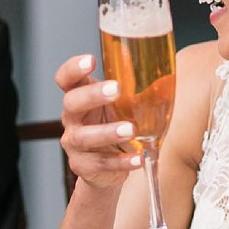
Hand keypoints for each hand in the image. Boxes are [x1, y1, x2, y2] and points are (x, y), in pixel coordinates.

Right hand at [54, 54, 141, 191]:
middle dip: (93, 95)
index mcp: (80, 97)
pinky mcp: (83, 166)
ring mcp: (74, 143)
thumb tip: (161, 69)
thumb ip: (132, 89)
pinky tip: (138, 158)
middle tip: (116, 89)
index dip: (73, 68)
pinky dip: (121, 162)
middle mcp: (72, 118)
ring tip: (131, 129)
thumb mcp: (122, 105)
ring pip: (84, 136)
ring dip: (108, 132)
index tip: (90, 60)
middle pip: (72, 103)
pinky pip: (100, 163)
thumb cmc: (115, 125)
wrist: (108, 168)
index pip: (66, 79)